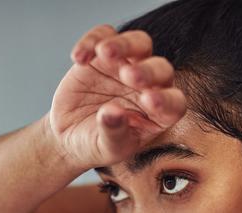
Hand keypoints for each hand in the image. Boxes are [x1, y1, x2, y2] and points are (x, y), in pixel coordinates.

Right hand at [49, 24, 186, 169]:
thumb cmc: (96, 145)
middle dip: (147, 71)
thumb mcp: (106, 148)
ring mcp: (127, 66)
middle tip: (129, 76)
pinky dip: (92, 41)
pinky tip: (79, 58)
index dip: (166, 100)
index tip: (149, 101)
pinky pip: (103, 36)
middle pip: (161, 69)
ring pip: (139, 43)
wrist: (68, 134)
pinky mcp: (103, 54)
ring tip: (104, 53)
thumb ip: (114, 132)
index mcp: (159, 114)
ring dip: (124, 45)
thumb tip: (112, 113)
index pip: (174, 103)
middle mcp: (150, 86)